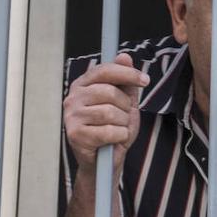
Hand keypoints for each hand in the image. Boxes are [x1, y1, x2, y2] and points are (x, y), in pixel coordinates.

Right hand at [62, 52, 148, 171]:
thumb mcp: (125, 104)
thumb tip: (124, 55)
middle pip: (109, 92)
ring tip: (118, 129)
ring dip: (123, 124)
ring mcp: (71, 116)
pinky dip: (119, 136)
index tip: (145, 80)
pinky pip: (109, 131)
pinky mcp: (74, 134)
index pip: (104, 70)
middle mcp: (72, 98)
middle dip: (125, 106)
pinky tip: (113, 140)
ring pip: (110, 112)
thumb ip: (125, 82)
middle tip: (124, 117)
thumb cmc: (114, 130)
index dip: (127, 73)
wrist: (105, 161)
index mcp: (83, 85)